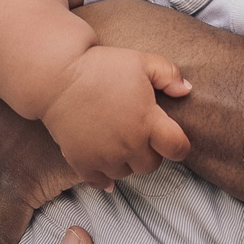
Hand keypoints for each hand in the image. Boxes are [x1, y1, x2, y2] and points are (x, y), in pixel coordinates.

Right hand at [40, 47, 191, 189]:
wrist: (57, 76)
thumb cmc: (101, 66)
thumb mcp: (141, 61)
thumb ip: (169, 74)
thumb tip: (186, 90)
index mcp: (147, 121)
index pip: (178, 149)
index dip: (178, 145)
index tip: (170, 138)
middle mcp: (129, 144)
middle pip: (151, 165)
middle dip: (149, 152)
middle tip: (138, 134)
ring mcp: (105, 156)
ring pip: (126, 174)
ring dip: (125, 162)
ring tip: (117, 142)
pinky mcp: (82, 162)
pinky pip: (100, 182)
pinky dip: (104, 178)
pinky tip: (104, 165)